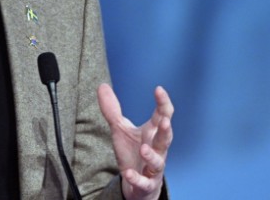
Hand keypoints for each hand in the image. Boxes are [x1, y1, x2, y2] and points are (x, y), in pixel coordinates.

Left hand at [97, 84, 173, 199]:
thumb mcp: (120, 129)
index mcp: (153, 133)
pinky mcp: (146, 184)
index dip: (163, 103)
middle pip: (166, 139)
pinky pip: (144, 182)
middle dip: (167, 131)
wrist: (136, 184)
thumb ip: (113, 110)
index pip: (163, 116)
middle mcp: (157, 149)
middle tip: (165, 121)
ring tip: (143, 148)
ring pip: (158, 162)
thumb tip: (102, 86)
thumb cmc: (132, 152)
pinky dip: (136, 178)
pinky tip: (128, 173)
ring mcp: (153, 168)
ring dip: (152, 156)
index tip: (158, 89)